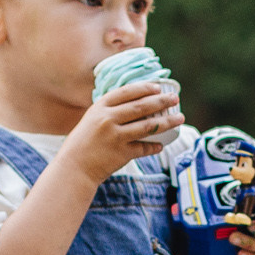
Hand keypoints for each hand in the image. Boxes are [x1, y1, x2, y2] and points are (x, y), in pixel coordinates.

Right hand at [60, 83, 182, 183]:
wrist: (74, 167)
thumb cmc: (83, 142)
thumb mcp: (92, 119)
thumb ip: (110, 110)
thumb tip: (136, 102)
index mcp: (100, 107)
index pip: (127, 92)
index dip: (145, 88)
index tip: (158, 87)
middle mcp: (108, 119)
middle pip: (141, 106)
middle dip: (162, 101)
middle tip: (175, 98)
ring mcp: (116, 136)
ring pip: (149, 126)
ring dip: (167, 122)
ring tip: (180, 119)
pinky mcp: (122, 153)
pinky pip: (144, 148)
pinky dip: (154, 146)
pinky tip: (161, 145)